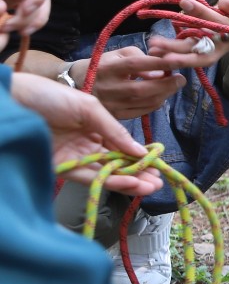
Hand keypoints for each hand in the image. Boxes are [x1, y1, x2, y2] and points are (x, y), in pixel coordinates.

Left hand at [0, 0, 49, 49]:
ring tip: (13, 32)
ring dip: (30, 24)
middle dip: (31, 16)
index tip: (24, 11)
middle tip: (10, 27)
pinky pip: (27, 19)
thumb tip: (5, 7)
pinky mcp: (12, 10)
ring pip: (38, 11)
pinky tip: (16, 33)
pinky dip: (25, 27)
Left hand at [10, 72, 162, 195]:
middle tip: (158, 181)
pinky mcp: (61, 169)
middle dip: (139, 173)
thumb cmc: (49, 97)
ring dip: (129, 182)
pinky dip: (110, 182)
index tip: (156, 164)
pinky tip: (129, 183)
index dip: (139, 155)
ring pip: (106, 174)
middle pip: (116, 162)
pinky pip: (89, 178)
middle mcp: (85, 143)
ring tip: (150, 187)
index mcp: (94, 125)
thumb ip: (115, 131)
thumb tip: (141, 151)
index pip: (121, 145)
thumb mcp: (89, 107)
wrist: (13, 101)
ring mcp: (74, 157)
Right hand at [84, 45, 186, 119]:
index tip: (179, 61)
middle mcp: (108, 88)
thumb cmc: (102, 65)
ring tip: (173, 86)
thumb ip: (138, 56)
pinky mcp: (115, 116)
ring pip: (144, 102)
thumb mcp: (116, 54)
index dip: (160, 63)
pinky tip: (161, 96)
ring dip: (164, 94)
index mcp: (107, 68)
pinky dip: (155, 104)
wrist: (74, 84)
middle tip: (181, 79)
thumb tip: (161, 66)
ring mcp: (111, 105)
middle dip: (167, 84)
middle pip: (143, 88)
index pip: (136, 65)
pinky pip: (141, 112)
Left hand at [146, 0, 228, 68]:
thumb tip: (226, 4)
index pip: (221, 24)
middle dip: (183, 55)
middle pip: (206, 53)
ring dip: (173, 54)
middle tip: (161, 51)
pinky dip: (173, 50)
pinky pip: (189, 49)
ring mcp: (214, 45)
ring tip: (153, 50)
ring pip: (194, 54)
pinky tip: (157, 48)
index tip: (185, 2)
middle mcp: (227, 43)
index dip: (204, 14)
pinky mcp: (204, 43)